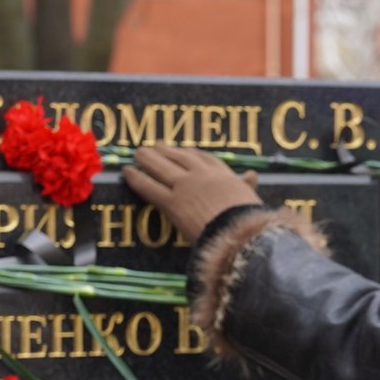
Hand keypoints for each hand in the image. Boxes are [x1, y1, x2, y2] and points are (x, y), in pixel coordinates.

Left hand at [122, 146, 263, 243]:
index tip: (183, 150)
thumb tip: (252, 174)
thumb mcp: (251, 198)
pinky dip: (137, 178)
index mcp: (223, 175)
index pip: (205, 159)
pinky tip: (127, 172)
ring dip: (148, 158)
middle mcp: (202, 176)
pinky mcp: (172, 203)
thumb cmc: (251, 222)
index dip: (191, 153)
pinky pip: (150, 188)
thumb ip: (247, 185)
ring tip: (137, 153)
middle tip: (155, 145)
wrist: (241, 234)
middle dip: (166, 151)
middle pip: (180, 158)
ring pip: (162, 168)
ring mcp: (185, 187)